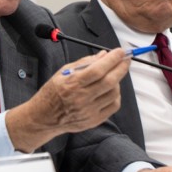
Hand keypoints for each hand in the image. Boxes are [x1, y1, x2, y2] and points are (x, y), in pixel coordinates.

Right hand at [7, 48, 129, 151]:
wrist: (45, 117)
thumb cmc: (53, 92)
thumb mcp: (63, 72)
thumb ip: (85, 62)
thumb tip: (103, 55)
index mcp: (73, 84)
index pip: (98, 70)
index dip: (112, 59)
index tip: (120, 52)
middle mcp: (82, 98)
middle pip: (110, 81)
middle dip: (121, 67)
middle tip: (126, 59)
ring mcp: (89, 111)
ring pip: (114, 93)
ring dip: (118, 81)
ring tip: (113, 75)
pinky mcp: (94, 120)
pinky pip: (113, 106)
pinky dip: (116, 95)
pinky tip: (110, 90)